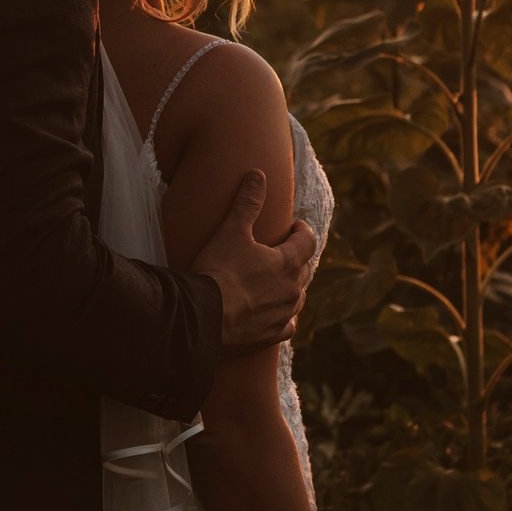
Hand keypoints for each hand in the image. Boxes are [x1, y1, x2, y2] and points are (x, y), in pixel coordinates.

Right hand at [190, 170, 317, 354]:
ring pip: (298, 296)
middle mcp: (293, 290)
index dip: (302, 231)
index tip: (293, 226)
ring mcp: (284, 314)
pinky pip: (288, 324)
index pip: (308, 241)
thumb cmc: (219, 270)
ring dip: (293, 286)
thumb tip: (258, 175)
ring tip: (280, 279)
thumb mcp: (232, 230)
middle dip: (297, 257)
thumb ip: (247, 203)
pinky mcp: (272, 335)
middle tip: (284, 250)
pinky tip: (278, 314)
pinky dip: (285, 316)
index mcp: (288, 262)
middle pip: (305, 268)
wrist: (203, 317)